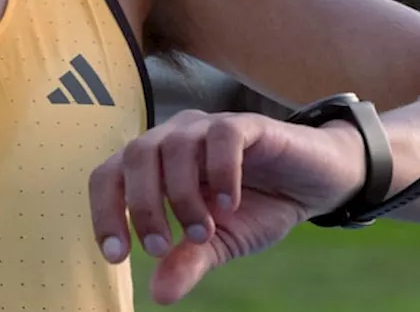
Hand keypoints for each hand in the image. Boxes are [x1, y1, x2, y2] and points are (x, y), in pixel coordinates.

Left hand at [88, 109, 365, 304]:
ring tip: (204, 232)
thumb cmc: (257, 206)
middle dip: (141, 206)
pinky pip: (223, 135)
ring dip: (182, 195)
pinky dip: (220, 171)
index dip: (104, 213)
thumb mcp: (221, 242)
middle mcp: (175, 137)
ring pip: (174, 144)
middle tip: (162, 247)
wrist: (315, 182)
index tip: (117, 256)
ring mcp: (209, 126)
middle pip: (135, 155)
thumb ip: (189, 260)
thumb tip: (159, 295)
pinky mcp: (248, 124)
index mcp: (157, 162)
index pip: (109, 175)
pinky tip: (229, 204)